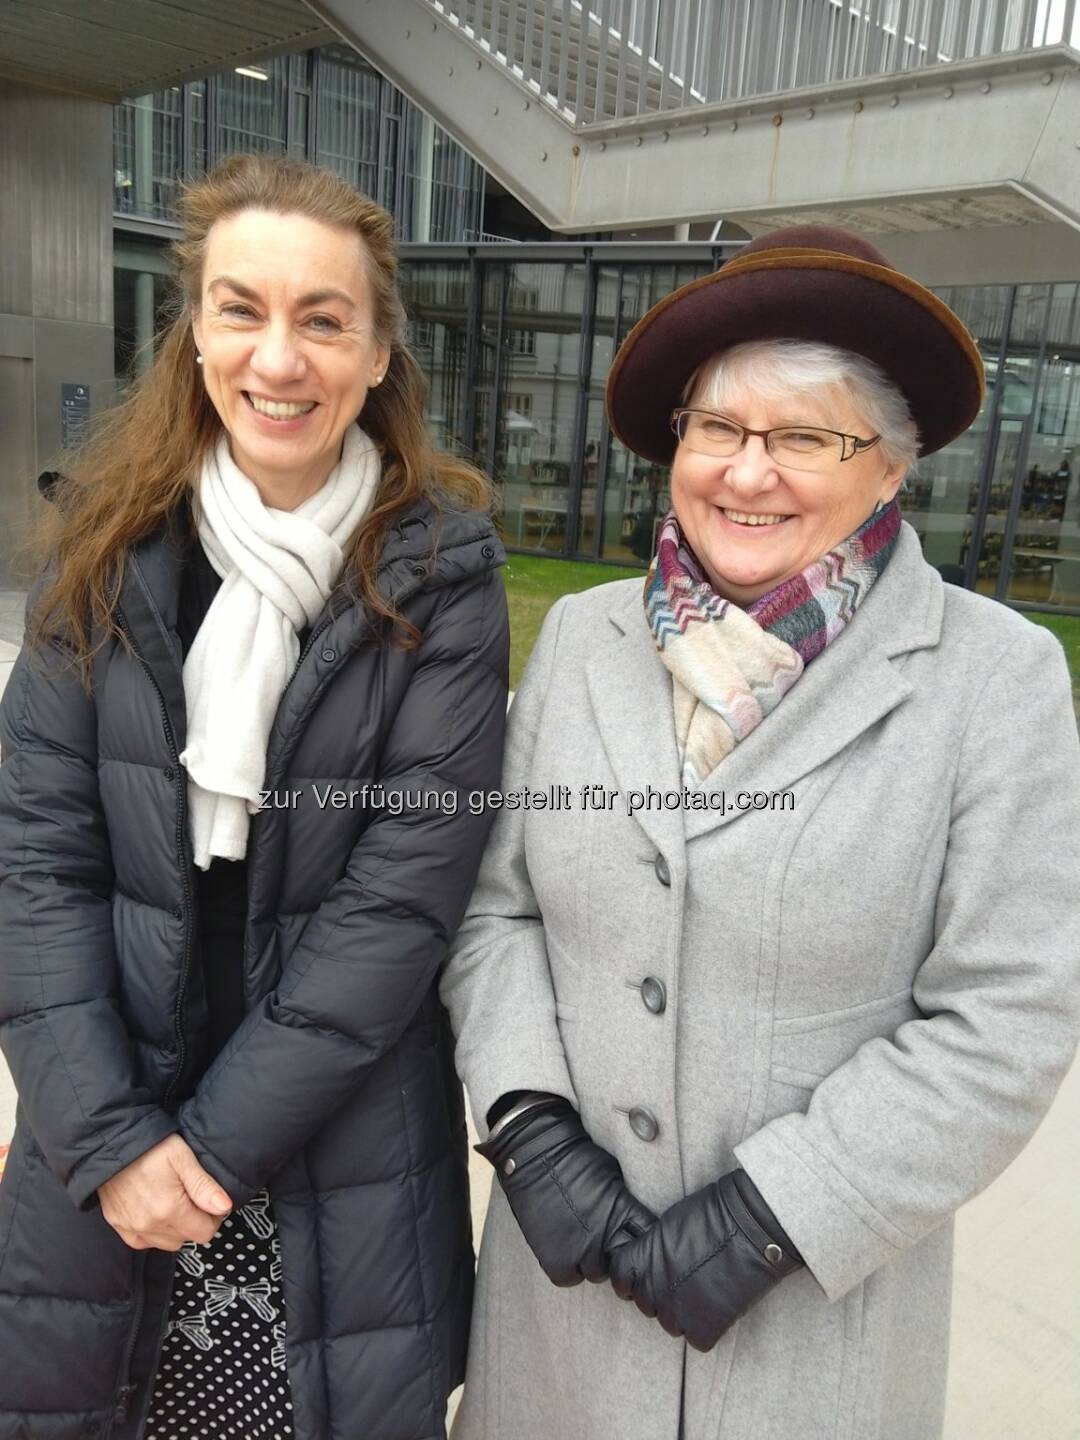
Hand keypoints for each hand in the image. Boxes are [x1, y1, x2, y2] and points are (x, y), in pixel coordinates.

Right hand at [98, 1134, 232, 1251]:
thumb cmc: (150, 1146)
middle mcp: (149, 1225)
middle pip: (186, 1239)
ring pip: (166, 1243)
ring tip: (173, 1202)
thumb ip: (204, 1186)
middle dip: (194, 1222)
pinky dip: (153, 1232)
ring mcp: (131, 1228)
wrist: (112, 1143)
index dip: (213, 1218)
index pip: (204, 1233)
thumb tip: (225, 1206)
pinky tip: (155, 1211)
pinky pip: (143, 1242)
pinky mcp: (118, 1225)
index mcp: (170, 1209)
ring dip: (174, 1229)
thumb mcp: (183, 1158)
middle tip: (191, 1198)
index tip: (210, 1202)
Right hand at [477, 1095, 655, 1285]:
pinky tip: (564, 1248)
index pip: (647, 1238)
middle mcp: (606, 1237)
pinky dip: (568, 1267)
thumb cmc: (575, 1158)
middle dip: (617, 1252)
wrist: (537, 1155)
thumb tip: (634, 1216)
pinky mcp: (556, 1261)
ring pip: (597, 1273)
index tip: (635, 1236)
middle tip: (605, 1239)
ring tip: (581, 1240)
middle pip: (623, 1262)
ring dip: (592, 1260)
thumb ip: (624, 1201)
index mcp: (624, 1212)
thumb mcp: (612, 1174)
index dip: (643, 1239)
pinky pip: (570, 1278)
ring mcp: (581, 1252)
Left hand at [608, 1169, 801, 1350]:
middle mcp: (653, 1289)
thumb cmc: (713, 1216)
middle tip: (686, 1279)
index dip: (635, 1277)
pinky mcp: (703, 1330)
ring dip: (683, 1312)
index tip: (650, 1272)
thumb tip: (649, 1263)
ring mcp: (676, 1313)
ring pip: (671, 1324)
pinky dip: (707, 1327)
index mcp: (642, 1261)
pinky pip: (697, 1339)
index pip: (621, 1280)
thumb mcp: (669, 1225)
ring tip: (705, 1290)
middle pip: (647, 1304)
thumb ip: (652, 1250)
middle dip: (661, 1294)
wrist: (750, 1228)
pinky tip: (718, 1305)